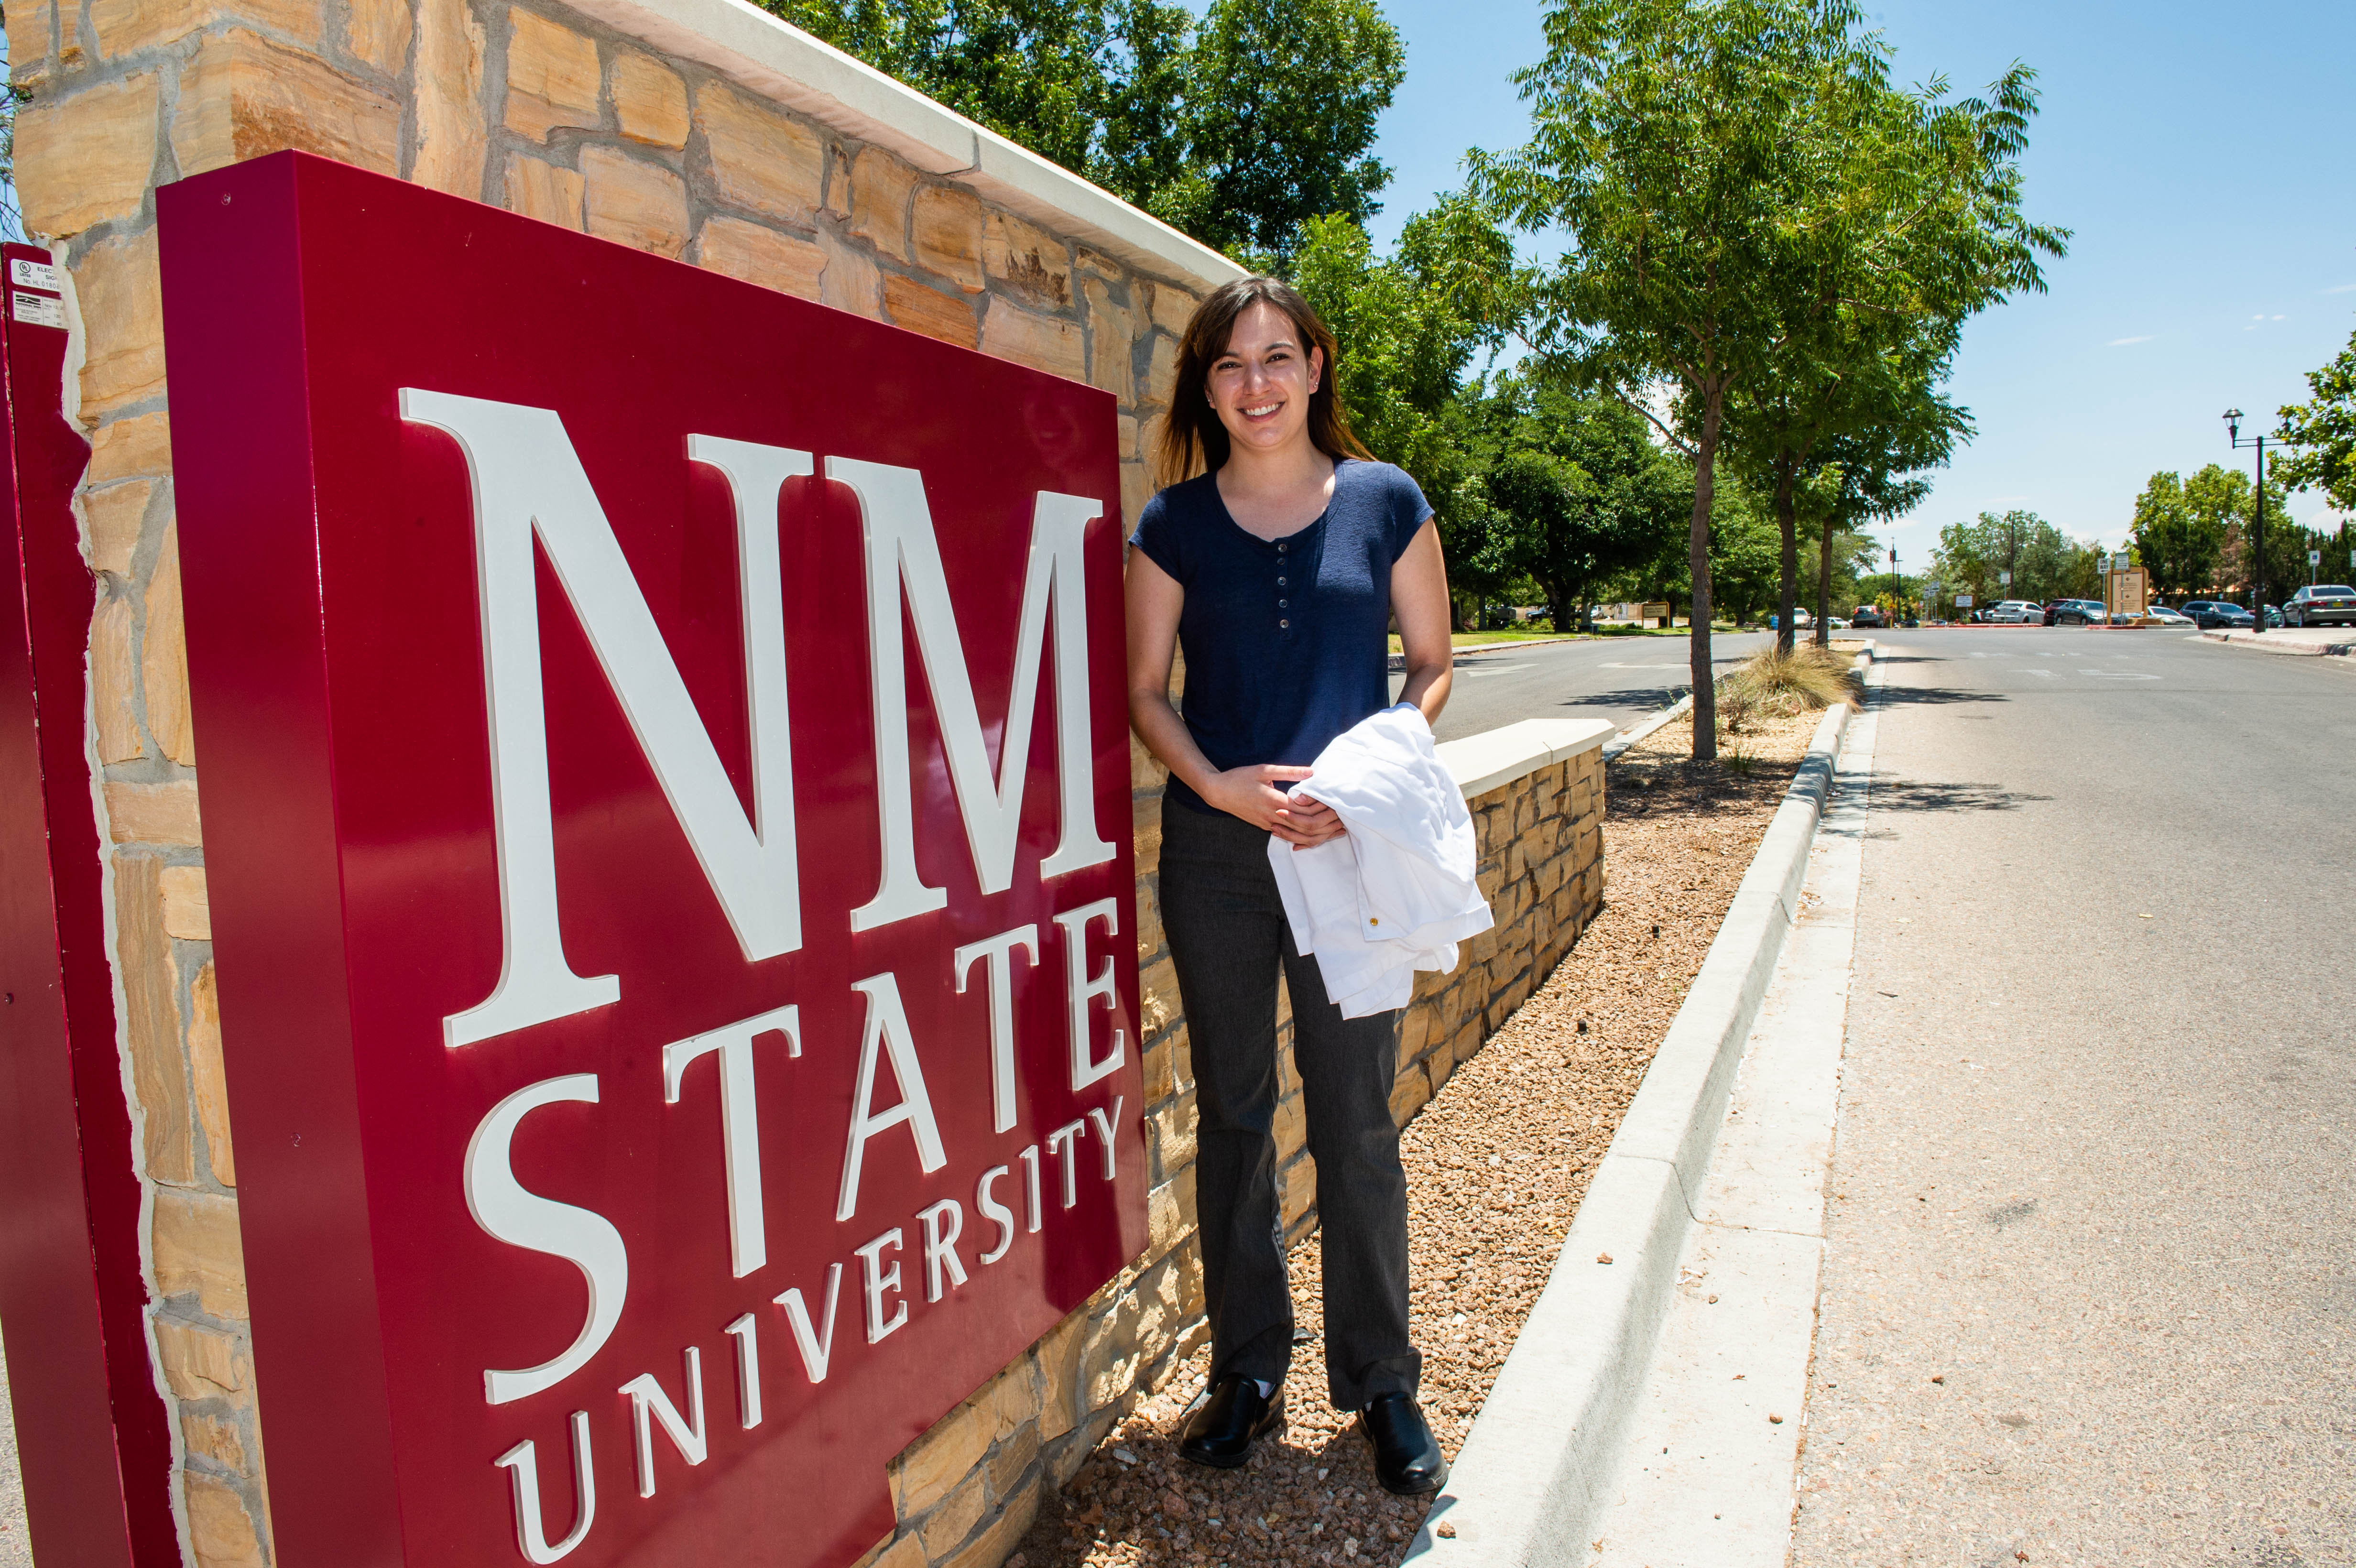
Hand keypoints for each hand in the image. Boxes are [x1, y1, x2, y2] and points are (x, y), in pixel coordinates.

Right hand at [1200, 765, 1347, 846]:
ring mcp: (1270, 824)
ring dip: (1319, 835)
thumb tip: (1312, 772)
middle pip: (1306, 826)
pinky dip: (1305, 839)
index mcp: (1274, 800)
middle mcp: (1274, 816)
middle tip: (1343, 818)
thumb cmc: (1240, 778)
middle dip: (1326, 824)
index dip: (1322, 808)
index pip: (1305, 809)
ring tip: (1336, 830)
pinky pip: (1290, 837)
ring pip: (1299, 836)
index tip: (1336, 801)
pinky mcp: (1267, 827)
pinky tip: (1317, 836)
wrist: (1218, 792)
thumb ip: (1289, 771)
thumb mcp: (1264, 769)